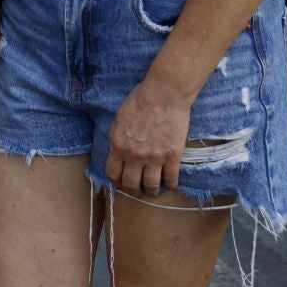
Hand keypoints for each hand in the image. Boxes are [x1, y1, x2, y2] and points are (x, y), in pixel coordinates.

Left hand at [106, 77, 191, 196]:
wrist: (164, 95)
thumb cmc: (140, 101)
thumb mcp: (119, 120)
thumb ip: (118, 138)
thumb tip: (118, 150)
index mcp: (118, 145)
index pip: (113, 173)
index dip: (117, 181)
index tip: (121, 182)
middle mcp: (134, 156)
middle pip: (131, 184)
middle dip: (133, 190)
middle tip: (138, 190)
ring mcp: (155, 158)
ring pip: (151, 186)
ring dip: (152, 192)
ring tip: (154, 191)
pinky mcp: (173, 157)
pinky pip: (171, 179)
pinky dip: (170, 185)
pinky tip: (170, 185)